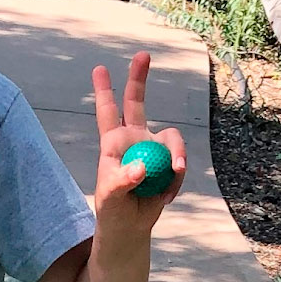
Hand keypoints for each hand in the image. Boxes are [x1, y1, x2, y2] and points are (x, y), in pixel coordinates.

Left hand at [91, 51, 185, 237]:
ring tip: (174, 175)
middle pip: (137, 102)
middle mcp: (133, 139)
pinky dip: (176, 180)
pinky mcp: (169, 163)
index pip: (107, 113)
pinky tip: (165, 195)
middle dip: (139, 78)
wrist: (131, 226)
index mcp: (113, 143)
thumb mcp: (110, 198)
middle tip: (143, 55)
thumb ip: (122, 181)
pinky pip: (180, 162)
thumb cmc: (112, 210)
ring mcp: (153, 148)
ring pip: (171, 138)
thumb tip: (141, 168)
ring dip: (176, 156)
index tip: (100, 69)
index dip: (104, 91)